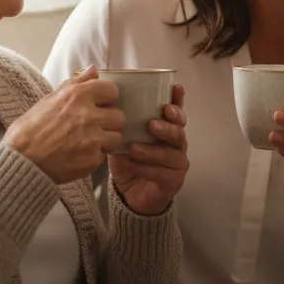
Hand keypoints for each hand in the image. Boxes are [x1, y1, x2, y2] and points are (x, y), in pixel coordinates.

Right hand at [3, 66, 123, 183]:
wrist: (20, 162)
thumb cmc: (29, 130)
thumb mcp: (49, 99)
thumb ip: (75, 84)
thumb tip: (93, 70)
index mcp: (77, 96)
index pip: (112, 90)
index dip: (106, 99)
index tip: (99, 105)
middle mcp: (89, 115)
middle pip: (119, 116)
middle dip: (108, 122)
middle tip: (93, 127)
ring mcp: (93, 139)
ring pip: (116, 137)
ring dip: (105, 140)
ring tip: (87, 143)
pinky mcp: (92, 160)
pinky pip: (104, 156)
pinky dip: (94, 157)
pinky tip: (78, 155)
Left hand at [108, 85, 188, 215]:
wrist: (130, 193)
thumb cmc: (129, 160)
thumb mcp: (122, 137)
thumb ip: (119, 121)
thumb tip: (104, 99)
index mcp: (167, 129)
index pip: (176, 112)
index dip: (178, 100)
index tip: (175, 89)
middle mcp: (177, 144)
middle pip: (179, 132)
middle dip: (167, 126)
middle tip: (151, 124)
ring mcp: (178, 163)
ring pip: (171, 153)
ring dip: (153, 150)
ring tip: (135, 148)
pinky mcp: (173, 181)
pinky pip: (163, 173)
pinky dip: (147, 168)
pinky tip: (133, 165)